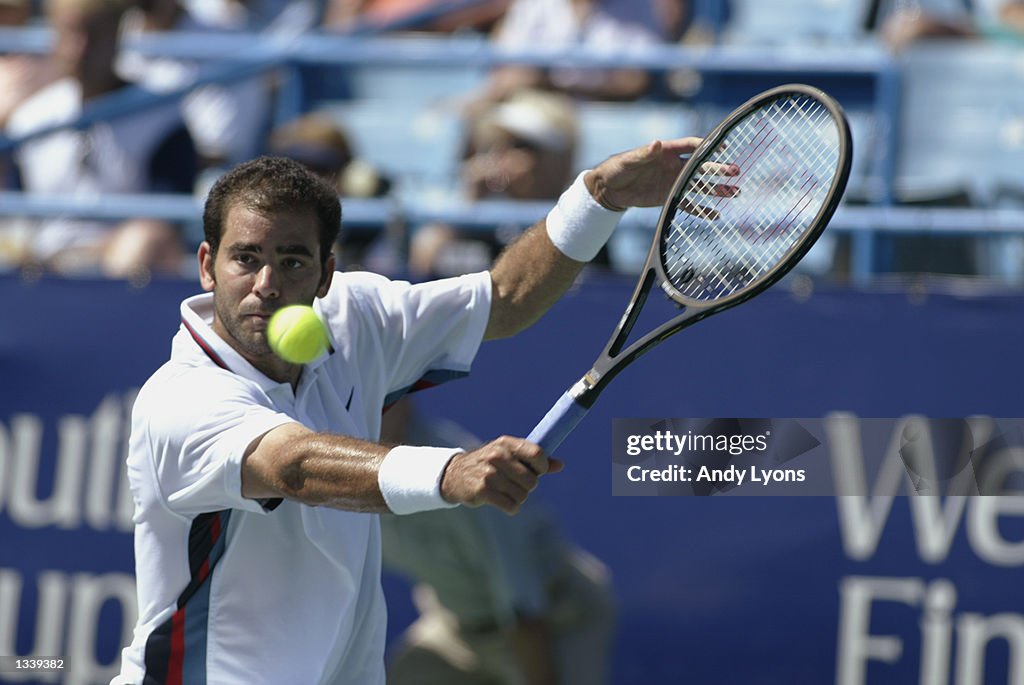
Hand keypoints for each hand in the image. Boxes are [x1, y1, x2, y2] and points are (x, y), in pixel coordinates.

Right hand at [439, 436, 563, 513]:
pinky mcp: (482, 490)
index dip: (542, 467)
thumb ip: (534, 460)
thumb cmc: (489, 464)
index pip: (537, 454)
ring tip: (505, 492)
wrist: (454, 475)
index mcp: (506, 443)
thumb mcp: (509, 455)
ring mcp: (489, 473)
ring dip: (517, 498)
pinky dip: (511, 507)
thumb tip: (560, 465)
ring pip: (522, 495)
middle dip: (527, 486)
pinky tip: (502, 501)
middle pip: (532, 480)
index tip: (537, 472)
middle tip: (515, 484)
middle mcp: (498, 455)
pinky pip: (511, 506)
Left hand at [585, 137, 738, 211]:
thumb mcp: (629, 160)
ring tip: (734, 193)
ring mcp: (673, 182)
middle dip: (717, 169)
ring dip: (716, 189)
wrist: (609, 188)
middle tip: (735, 172)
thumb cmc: (618, 167)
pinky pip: (688, 203)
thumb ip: (644, 154)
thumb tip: (656, 144)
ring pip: (699, 186)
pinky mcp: (669, 197)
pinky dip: (700, 210)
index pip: (691, 146)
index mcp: (666, 151)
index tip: (721, 149)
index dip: (706, 146)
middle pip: (700, 166)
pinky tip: (715, 215)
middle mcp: (674, 165)